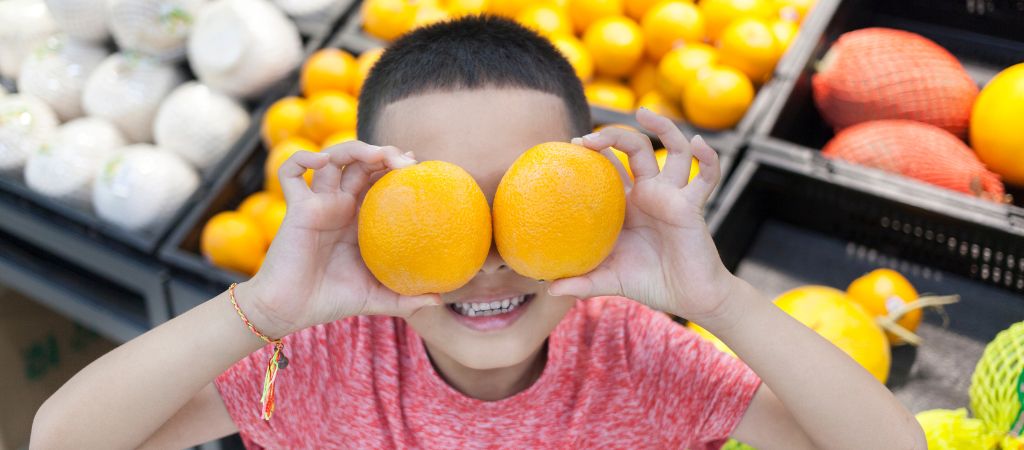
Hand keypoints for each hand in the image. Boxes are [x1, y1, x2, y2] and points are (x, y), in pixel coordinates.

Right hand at [239, 141, 441, 336]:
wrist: (290, 311)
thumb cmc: (330, 301)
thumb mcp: (375, 297)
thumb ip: (405, 298)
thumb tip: (440, 298)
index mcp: (357, 219)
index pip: (378, 179)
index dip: (395, 167)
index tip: (419, 167)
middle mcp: (338, 205)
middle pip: (360, 163)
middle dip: (383, 153)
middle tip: (407, 161)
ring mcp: (317, 203)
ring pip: (331, 158)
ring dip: (355, 148)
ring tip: (378, 155)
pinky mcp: (296, 208)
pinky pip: (289, 172)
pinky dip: (303, 158)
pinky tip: (321, 162)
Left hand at [547, 108, 739, 321]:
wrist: (688, 298)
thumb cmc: (650, 284)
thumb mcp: (609, 281)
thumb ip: (581, 283)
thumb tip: (547, 288)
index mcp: (628, 204)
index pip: (610, 166)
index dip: (595, 151)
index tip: (573, 145)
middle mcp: (651, 193)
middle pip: (635, 149)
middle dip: (615, 136)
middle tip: (591, 138)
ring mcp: (673, 195)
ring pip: (673, 150)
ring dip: (664, 128)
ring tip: (646, 112)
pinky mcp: (693, 205)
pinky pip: (706, 176)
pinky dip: (708, 158)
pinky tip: (700, 144)